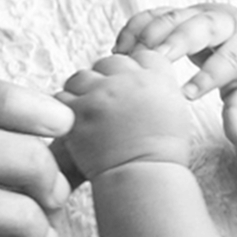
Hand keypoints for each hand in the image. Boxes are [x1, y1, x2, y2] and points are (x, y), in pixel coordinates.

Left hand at [58, 51, 194, 179]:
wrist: (145, 181)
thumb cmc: (160, 156)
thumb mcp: (174, 113)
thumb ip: (159, 88)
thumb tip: (142, 77)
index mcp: (158, 78)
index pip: (141, 55)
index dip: (133, 72)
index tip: (129, 89)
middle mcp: (131, 80)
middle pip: (110, 62)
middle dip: (106, 80)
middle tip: (104, 104)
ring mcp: (103, 93)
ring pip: (82, 76)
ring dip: (81, 92)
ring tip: (86, 114)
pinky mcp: (80, 111)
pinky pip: (62, 97)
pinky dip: (64, 109)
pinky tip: (74, 124)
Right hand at [117, 4, 236, 151]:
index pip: (230, 60)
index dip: (208, 77)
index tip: (186, 96)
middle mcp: (225, 23)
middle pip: (200, 26)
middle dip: (175, 41)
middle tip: (150, 60)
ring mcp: (202, 13)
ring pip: (174, 15)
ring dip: (148, 33)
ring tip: (125, 58)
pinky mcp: (183, 11)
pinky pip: (156, 13)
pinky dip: (136, 26)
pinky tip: (119, 47)